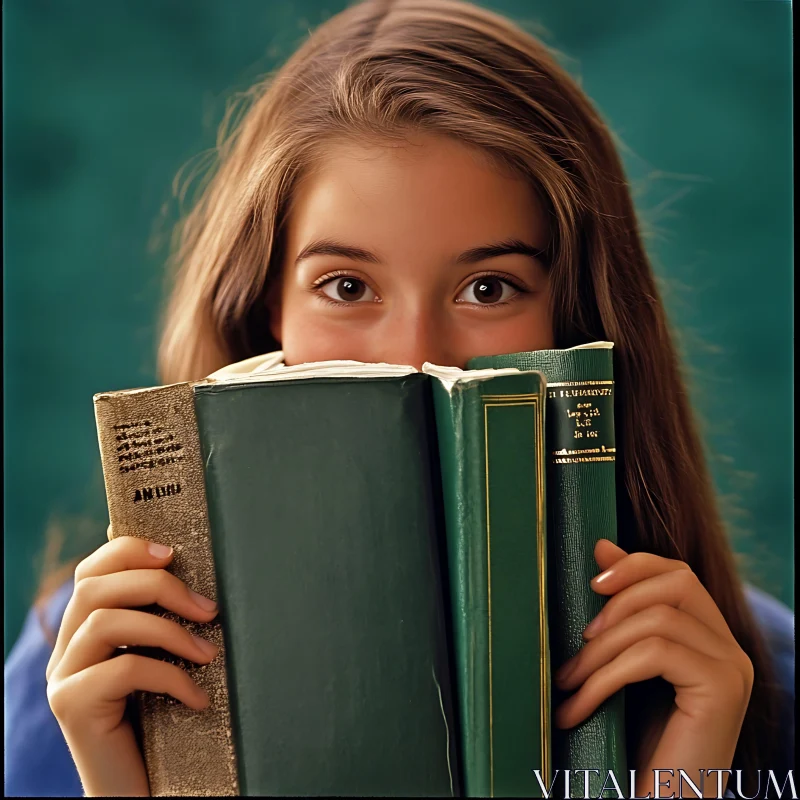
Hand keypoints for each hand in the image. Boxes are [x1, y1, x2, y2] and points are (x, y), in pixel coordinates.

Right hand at [46, 530, 220, 796]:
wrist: (143, 786)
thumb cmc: (163, 714)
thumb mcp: (163, 656)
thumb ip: (163, 618)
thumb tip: (191, 569)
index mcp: (86, 627)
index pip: (92, 570)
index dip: (128, 551)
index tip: (173, 553)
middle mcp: (66, 648)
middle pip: (96, 587)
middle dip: (159, 586)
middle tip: (210, 609)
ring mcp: (63, 678)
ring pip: (106, 622)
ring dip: (168, 630)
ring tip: (209, 652)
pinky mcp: (71, 707)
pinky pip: (122, 670)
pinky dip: (170, 676)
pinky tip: (198, 698)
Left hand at [552, 539, 753, 798]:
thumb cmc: (634, 742)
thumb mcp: (621, 664)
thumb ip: (620, 612)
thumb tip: (602, 545)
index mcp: (708, 638)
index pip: (678, 573)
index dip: (634, 565)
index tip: (592, 579)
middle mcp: (729, 648)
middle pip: (677, 581)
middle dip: (619, 598)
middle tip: (581, 637)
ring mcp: (731, 668)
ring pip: (658, 619)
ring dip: (600, 650)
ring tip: (568, 682)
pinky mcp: (722, 690)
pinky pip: (655, 653)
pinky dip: (605, 675)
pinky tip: (578, 706)